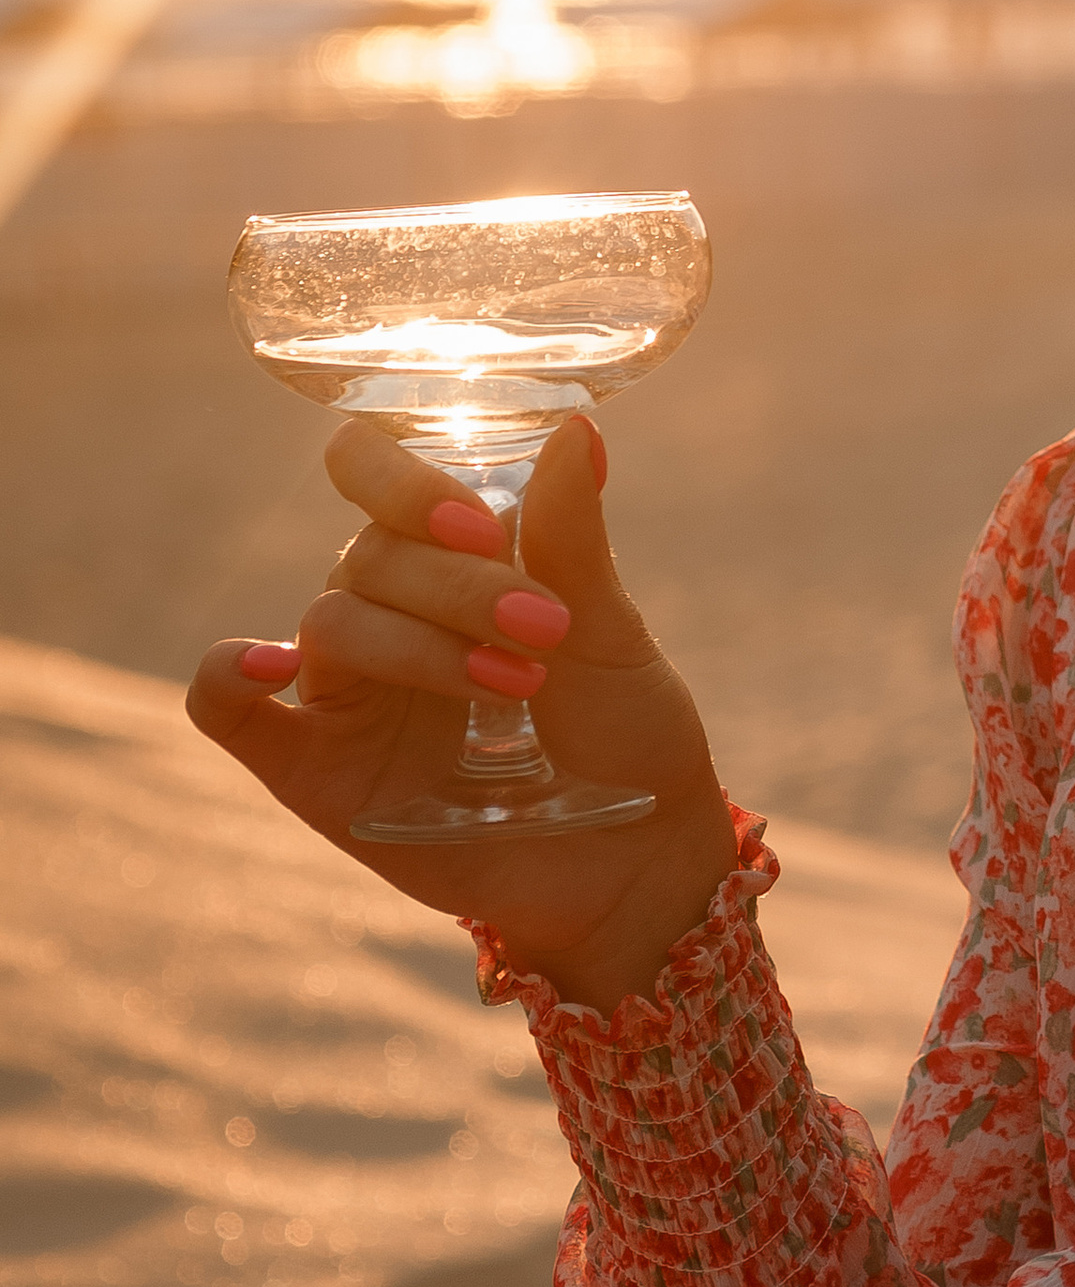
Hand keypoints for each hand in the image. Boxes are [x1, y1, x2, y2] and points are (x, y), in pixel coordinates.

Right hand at [188, 417, 736, 1011]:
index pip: (371, 473)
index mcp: (445, 557)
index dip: (403, 482)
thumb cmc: (626, 733)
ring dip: (419, 645)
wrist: (636, 857)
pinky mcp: (316, 770)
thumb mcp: (611, 631)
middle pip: (368, 556)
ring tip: (513, 683)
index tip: (480, 523)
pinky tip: (267, 666)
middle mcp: (384, 612)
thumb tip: (577, 429)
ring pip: (331, 622)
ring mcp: (344, 691)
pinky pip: (227, 712)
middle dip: (458, 586)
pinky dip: (228, 678)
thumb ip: (571, 538)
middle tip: (544, 631)